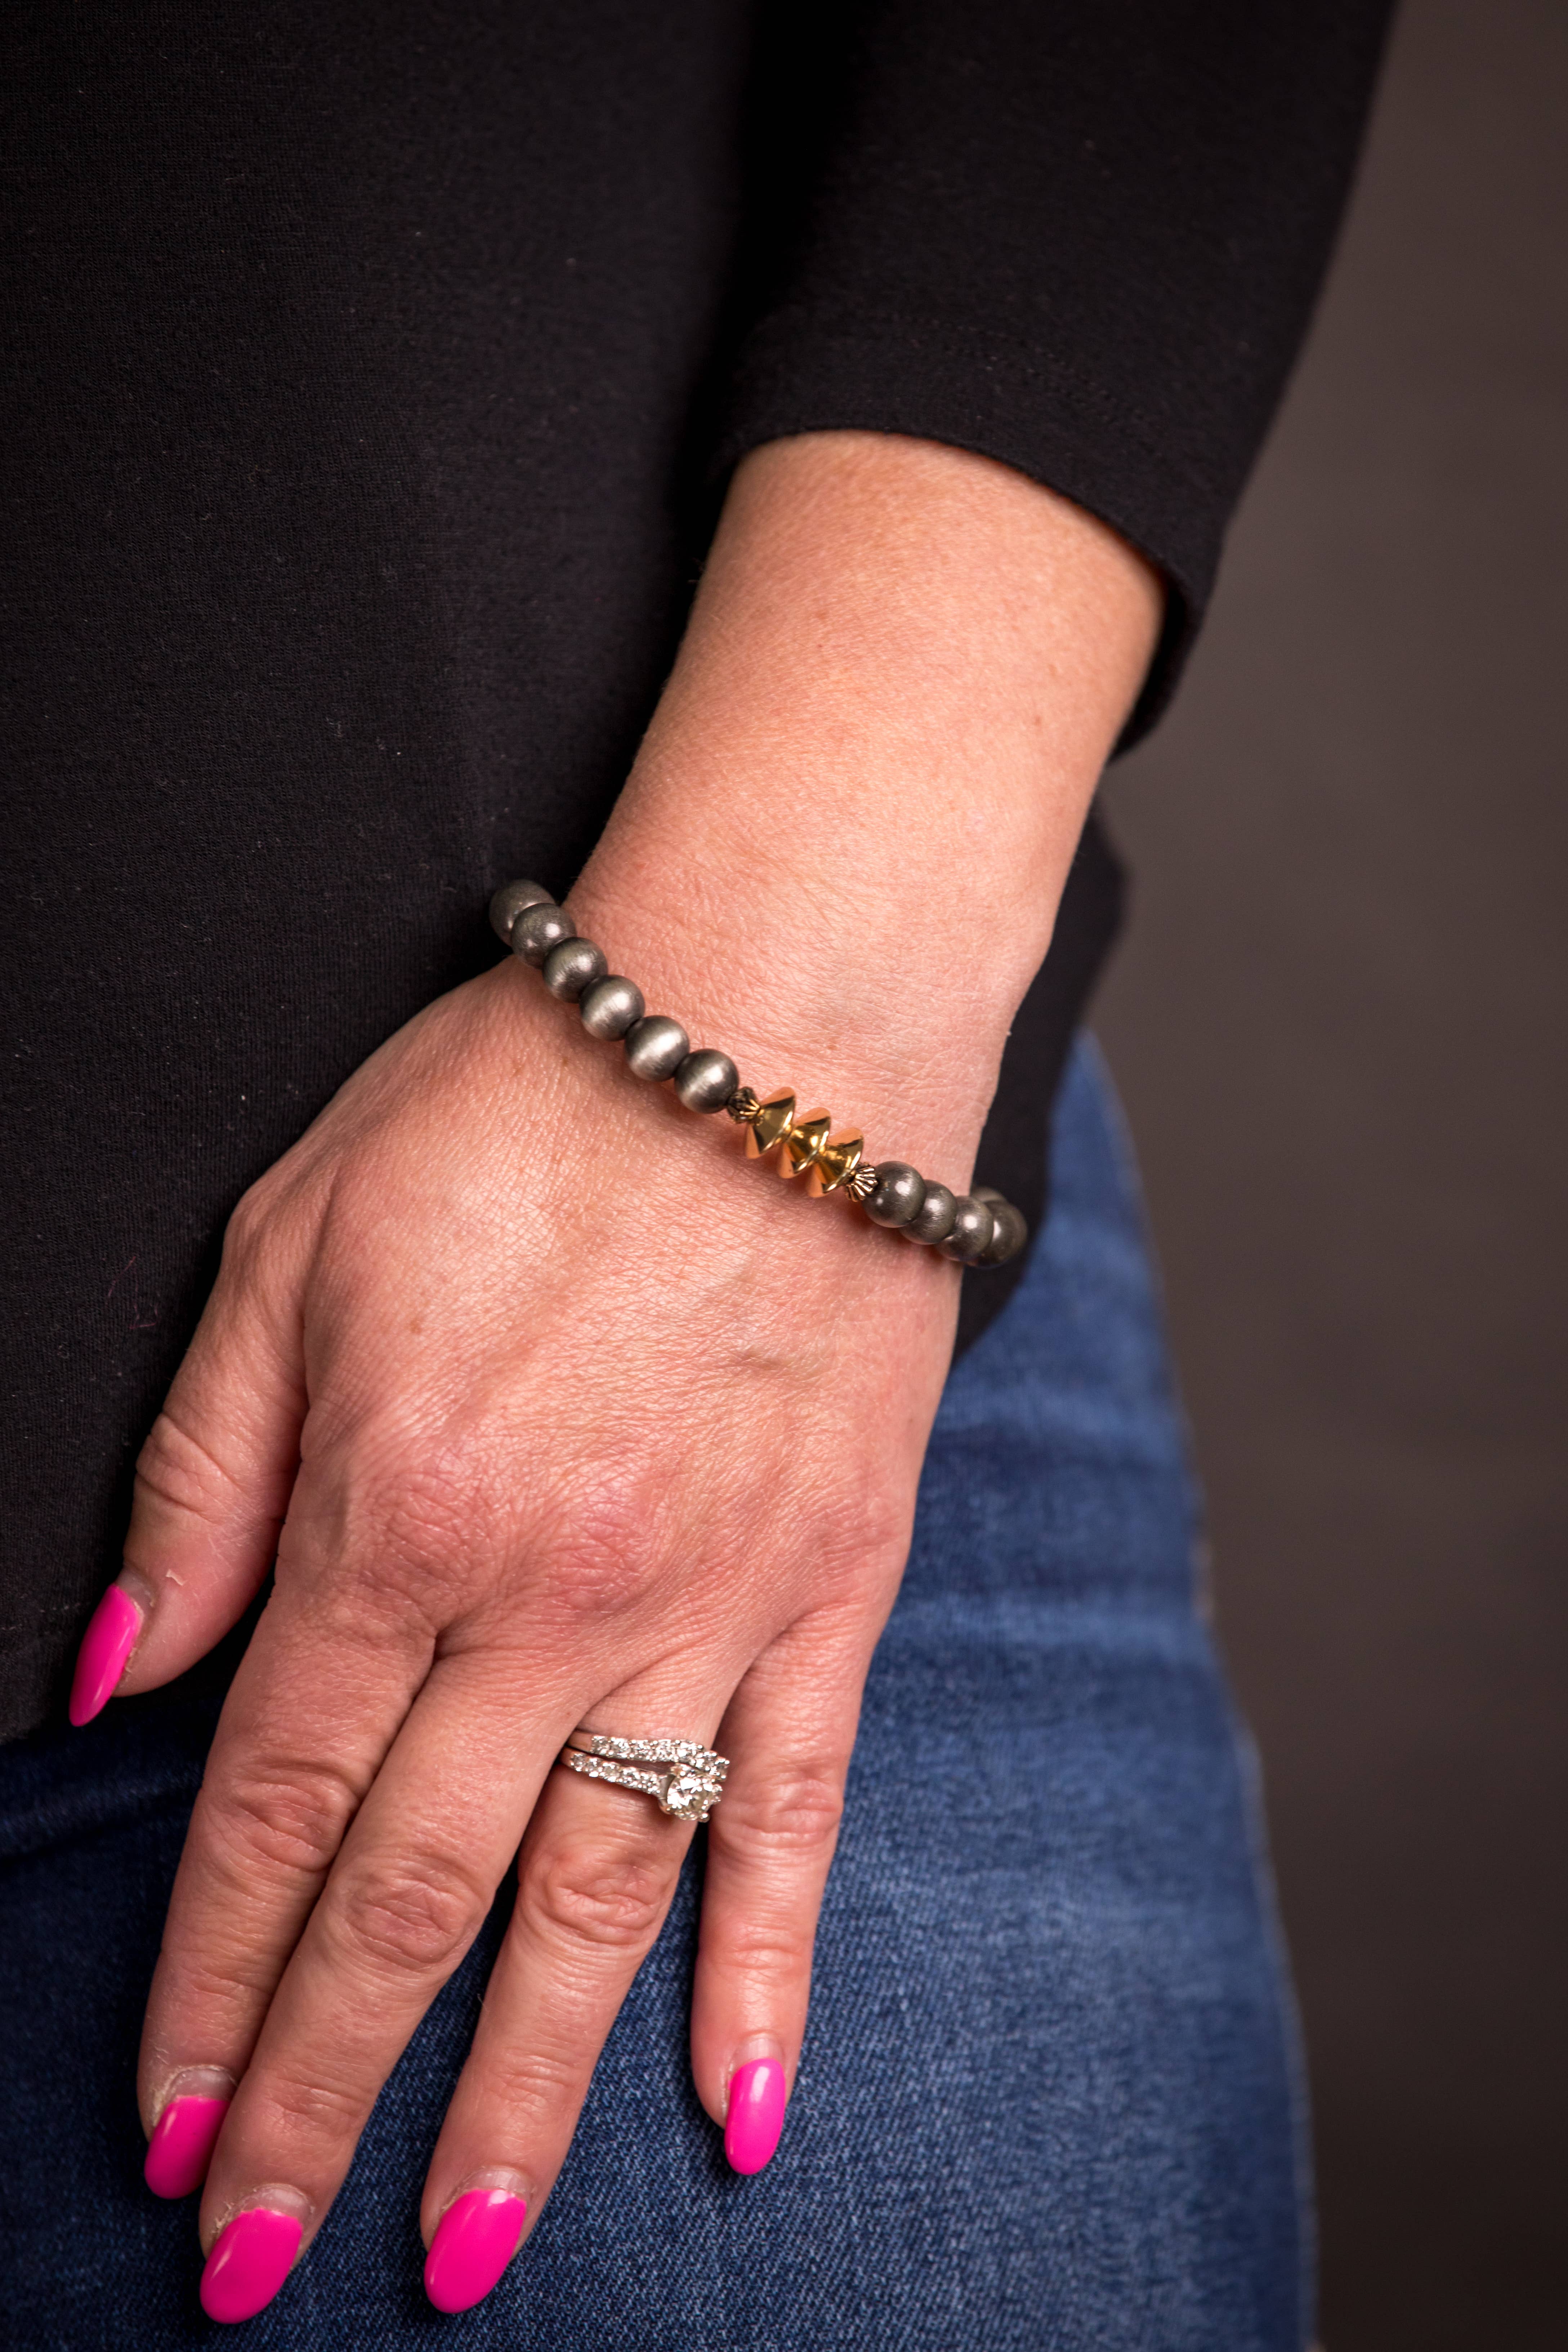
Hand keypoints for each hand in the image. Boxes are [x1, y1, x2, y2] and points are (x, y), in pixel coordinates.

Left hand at [73, 430, 1158, 2318]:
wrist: (765, 1033)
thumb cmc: (515, 1118)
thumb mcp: (291, 1251)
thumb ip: (202, 1477)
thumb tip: (115, 1680)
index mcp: (396, 1515)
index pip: (274, 1809)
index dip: (209, 1984)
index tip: (165, 2126)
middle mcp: (550, 1598)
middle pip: (412, 1894)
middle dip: (321, 2092)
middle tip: (256, 2260)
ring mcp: (708, 1609)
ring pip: (594, 1903)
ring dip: (517, 2091)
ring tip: (463, 2253)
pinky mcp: (829, 1590)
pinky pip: (802, 1816)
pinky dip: (767, 1974)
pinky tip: (736, 2116)